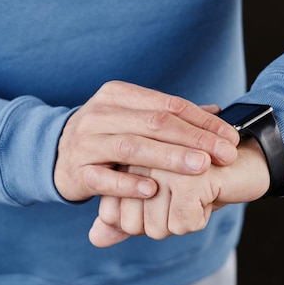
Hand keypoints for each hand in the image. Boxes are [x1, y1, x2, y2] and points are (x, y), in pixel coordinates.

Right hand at [54, 81, 239, 201]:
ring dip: (169, 157)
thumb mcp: (134, 117)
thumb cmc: (105, 135)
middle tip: (224, 154)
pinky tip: (153, 189)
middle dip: (194, 138)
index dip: (202, 121)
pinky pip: (105, 178)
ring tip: (200, 167)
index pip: (168, 104)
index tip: (230, 138)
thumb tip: (216, 111)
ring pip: (132, 147)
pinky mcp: (77, 172)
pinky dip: (128, 184)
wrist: (54, 153)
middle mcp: (100, 114)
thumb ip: (170, 115)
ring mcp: (86, 142)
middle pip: (154, 122)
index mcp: (118, 95)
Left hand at [89, 138, 270, 246]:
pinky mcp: (188, 175)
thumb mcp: (157, 202)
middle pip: (131, 225)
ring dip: (183, 221)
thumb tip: (95, 239)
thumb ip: (123, 220)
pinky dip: (200, 219)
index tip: (164, 198)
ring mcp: (162, 163)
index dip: (140, 220)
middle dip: (162, 222)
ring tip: (197, 193)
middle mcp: (137, 155)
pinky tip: (210, 194)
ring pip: (155, 228)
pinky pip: (182, 225)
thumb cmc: (198, 182)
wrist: (246, 160)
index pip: (110, 214)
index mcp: (124, 157)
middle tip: (183, 197)